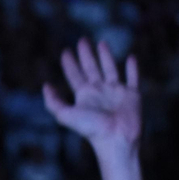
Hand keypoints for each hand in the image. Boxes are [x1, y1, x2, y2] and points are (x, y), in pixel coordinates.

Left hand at [43, 37, 141, 153]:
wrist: (116, 139)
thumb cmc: (92, 129)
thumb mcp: (66, 115)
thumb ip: (53, 103)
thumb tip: (45, 86)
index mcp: (84, 96)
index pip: (75, 75)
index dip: (69, 63)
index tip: (65, 52)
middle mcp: (100, 92)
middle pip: (91, 68)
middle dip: (85, 55)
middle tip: (81, 40)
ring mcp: (116, 92)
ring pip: (110, 69)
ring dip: (106, 56)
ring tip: (101, 43)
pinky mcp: (132, 95)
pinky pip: (133, 78)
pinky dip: (133, 68)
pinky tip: (131, 58)